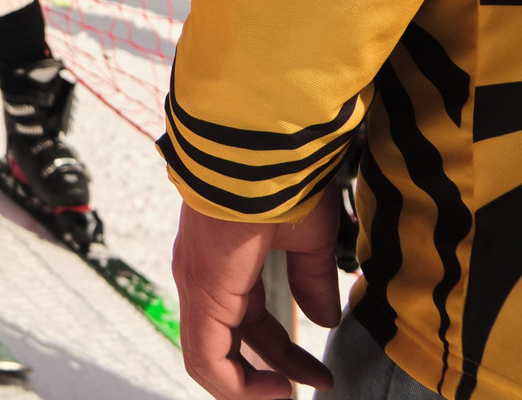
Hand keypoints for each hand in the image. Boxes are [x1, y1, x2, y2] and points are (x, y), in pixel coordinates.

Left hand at [172, 197, 340, 397]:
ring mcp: (197, 284)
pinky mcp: (201, 293)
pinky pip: (206, 356)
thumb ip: (312, 280)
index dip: (283, 352)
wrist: (263, 147)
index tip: (318, 372)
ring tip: (290, 394)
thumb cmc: (285, 179)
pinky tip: (276, 388)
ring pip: (211, 357)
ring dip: (251, 385)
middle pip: (231, 343)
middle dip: (274, 369)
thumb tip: (324, 320)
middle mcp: (204, 276)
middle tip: (314, 383)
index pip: (249, 322)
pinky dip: (235, 383)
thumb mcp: (308, 239)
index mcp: (226, 261)